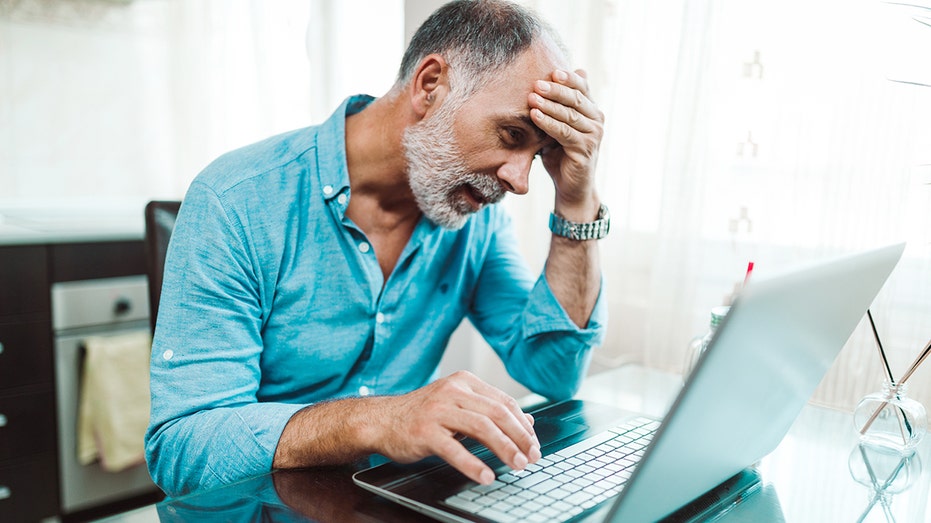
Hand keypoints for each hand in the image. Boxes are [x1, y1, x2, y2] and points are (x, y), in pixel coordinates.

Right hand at [371, 371, 539, 484]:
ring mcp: (438, 410)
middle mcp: (452, 391)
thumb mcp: (458, 405)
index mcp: (464, 382)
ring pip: (482, 427)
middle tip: (531, 456)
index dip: (523, 425)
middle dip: (519, 437)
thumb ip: (489, 410)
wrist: (381, 420)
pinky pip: (454, 449)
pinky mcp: (425, 431)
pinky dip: (473, 464)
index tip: (534, 444)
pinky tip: (486, 476)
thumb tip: (527, 420)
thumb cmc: (422, 415)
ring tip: (516, 465)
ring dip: (504, 449)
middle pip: (497, 413)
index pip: (504, 402)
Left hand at [528, 69, 603, 218]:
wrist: (571, 187)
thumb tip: (550, 79)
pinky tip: (535, 115)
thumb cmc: (561, 155)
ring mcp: (593, 136)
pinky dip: (548, 123)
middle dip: (556, 89)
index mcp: (592, 111)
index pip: (582, 87)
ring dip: (549, 105)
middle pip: (576, 99)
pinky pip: (564, 133)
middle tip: (537, 83)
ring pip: (570, 115)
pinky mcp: (585, 150)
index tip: (551, 71)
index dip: (568, 78)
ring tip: (531, 97)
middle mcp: (597, 121)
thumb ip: (556, 107)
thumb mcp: (557, 127)